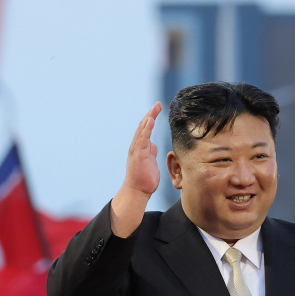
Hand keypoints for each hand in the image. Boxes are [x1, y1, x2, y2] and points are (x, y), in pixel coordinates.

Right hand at [110, 103, 161, 237]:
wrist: (138, 191)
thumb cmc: (145, 180)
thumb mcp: (151, 163)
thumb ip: (151, 153)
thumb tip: (153, 145)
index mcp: (141, 147)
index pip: (146, 129)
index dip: (151, 118)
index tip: (158, 109)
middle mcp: (137, 146)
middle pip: (144, 126)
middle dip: (150, 114)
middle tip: (158, 103)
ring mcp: (137, 150)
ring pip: (142, 130)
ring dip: (149, 118)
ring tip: (154, 108)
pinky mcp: (138, 154)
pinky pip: (143, 139)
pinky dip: (146, 128)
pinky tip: (150, 120)